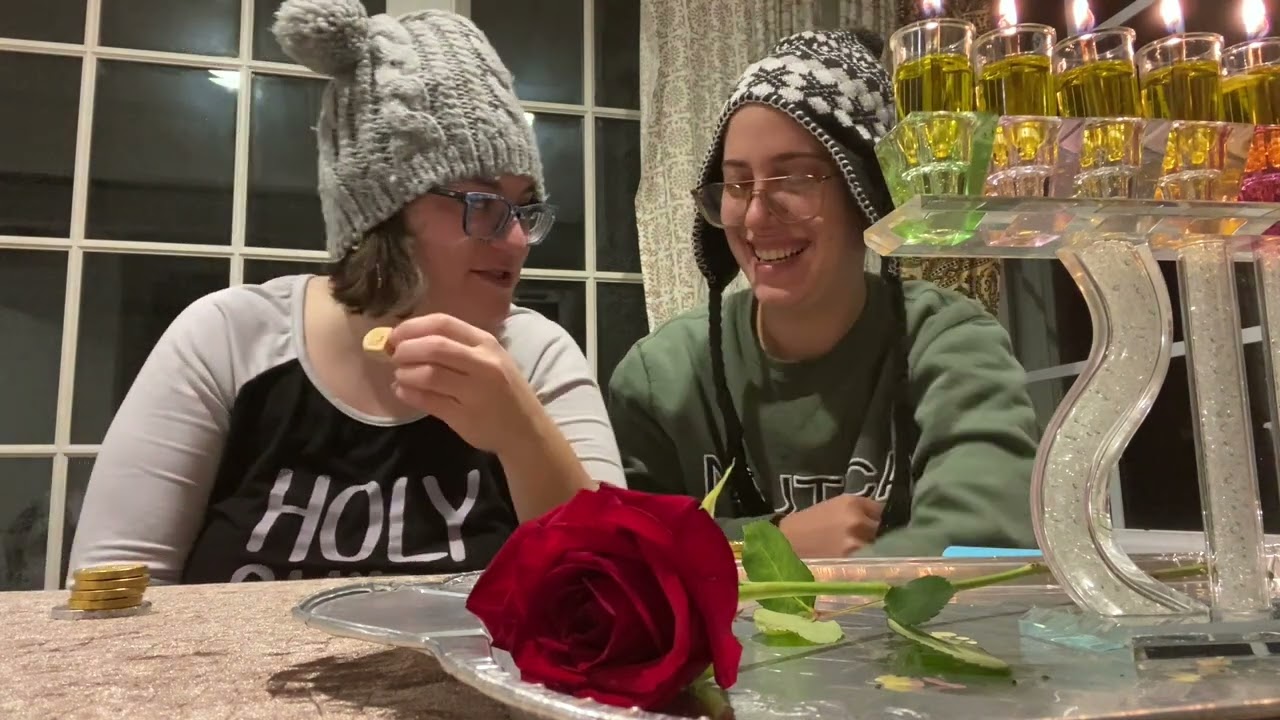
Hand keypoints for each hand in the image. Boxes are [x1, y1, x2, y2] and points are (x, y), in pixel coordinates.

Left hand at [386, 313, 539, 452]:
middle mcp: (483, 364)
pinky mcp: (465, 416)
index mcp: (486, 343)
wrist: (526, 429)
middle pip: (434, 347)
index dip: (412, 327)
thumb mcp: (489, 359)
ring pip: (428, 375)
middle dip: (405, 350)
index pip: (443, 323)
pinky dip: (408, 394)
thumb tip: (408, 339)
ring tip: (400, 376)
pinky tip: (403, 392)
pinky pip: (428, 401)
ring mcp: (475, 391)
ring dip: (405, 374)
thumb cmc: (503, 390)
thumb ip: (456, 347)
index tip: (396, 335)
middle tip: (394, 357)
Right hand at [777, 494, 882, 557]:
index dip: (873, 516)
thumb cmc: (807, 523)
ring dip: (867, 546)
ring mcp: (856, 541)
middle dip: (872, 531)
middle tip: (858, 536)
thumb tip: (876, 517)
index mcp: (851, 502)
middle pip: (879, 528)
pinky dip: (861, 558)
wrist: (786, 544)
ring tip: (850, 548)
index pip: (879, 509)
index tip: (869, 521)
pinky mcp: (851, 560)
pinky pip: (866, 558)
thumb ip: (856, 509)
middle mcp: (857, 520)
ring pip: (875, 544)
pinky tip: (849, 558)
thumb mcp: (832, 506)